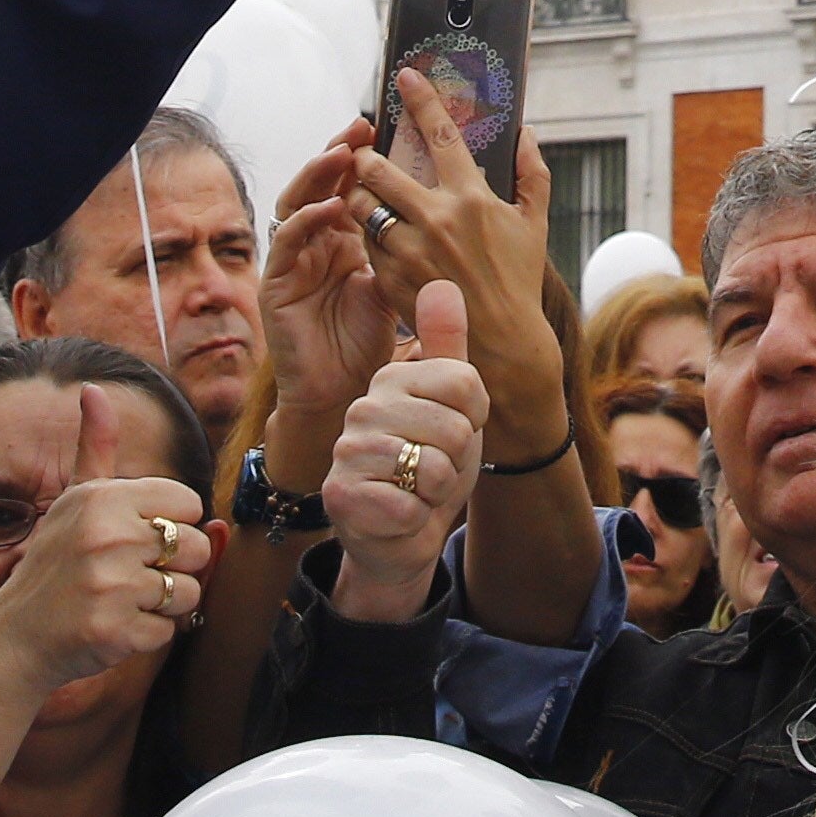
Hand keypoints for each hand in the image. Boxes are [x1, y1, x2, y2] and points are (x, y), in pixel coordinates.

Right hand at [0, 391, 208, 694]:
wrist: (14, 638)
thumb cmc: (53, 564)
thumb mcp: (73, 499)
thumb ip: (94, 446)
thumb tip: (92, 388)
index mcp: (103, 499)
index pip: (188, 503)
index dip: (172, 524)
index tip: (139, 538)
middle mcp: (108, 537)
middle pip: (196, 547)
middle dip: (174, 567)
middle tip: (131, 575)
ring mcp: (112, 586)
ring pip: (189, 592)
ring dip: (165, 604)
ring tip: (124, 601)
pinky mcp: (116, 632)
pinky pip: (169, 631)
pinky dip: (147, 634)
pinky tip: (114, 627)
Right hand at [256, 124, 400, 447]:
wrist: (343, 395)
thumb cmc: (371, 341)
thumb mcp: (398, 283)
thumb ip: (409, 245)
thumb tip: (452, 203)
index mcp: (345, 236)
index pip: (351, 184)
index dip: (365, 155)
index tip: (389, 126)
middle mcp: (317, 241)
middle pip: (322, 184)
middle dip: (340, 152)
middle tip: (363, 127)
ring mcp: (294, 260)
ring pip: (298, 201)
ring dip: (318, 174)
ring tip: (342, 153)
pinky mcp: (276, 283)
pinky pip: (286, 243)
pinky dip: (304, 221)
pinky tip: (326, 208)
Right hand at [328, 280, 489, 623]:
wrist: (400, 534)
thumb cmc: (429, 464)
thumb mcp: (453, 405)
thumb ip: (448, 348)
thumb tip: (442, 282)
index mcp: (392, 377)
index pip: (466, 383)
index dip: (474, 417)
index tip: (452, 428)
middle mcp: (364, 406)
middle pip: (456, 428)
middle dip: (457, 460)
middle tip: (432, 466)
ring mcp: (348, 450)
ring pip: (435, 468)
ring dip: (437, 491)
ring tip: (415, 488)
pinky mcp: (341, 495)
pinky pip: (410, 506)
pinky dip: (416, 518)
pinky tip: (399, 515)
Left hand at [348, 73, 563, 448]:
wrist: (500, 347)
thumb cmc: (518, 282)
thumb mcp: (533, 225)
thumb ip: (533, 174)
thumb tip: (526, 133)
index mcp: (471, 198)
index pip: (438, 134)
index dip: (419, 98)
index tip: (403, 75)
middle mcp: (436, 219)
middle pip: (378, 168)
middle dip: (365, 157)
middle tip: (366, 155)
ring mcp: (409, 251)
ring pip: (362, 206)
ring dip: (361, 197)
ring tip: (369, 198)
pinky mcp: (389, 278)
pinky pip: (365, 244)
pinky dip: (369, 235)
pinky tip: (380, 239)